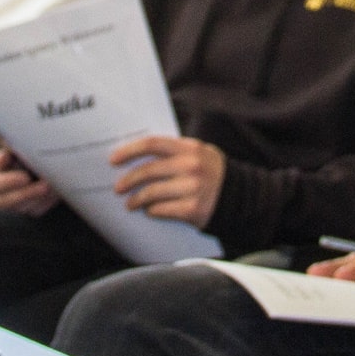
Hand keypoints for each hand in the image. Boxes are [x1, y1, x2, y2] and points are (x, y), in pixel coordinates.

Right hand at [0, 149, 58, 214]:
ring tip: (56, 186)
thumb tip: (14, 152)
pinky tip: (58, 192)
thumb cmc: (9, 161)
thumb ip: (9, 154)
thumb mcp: (5, 155)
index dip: (9, 182)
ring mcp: (8, 210)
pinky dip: (48, 203)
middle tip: (46, 185)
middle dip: (29, 194)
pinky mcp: (24, 215)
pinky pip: (36, 212)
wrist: (10, 176)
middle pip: (8, 202)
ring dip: (42, 199)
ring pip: (24, 210)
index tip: (25, 177)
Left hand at [111, 136, 225, 227]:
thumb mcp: (199, 155)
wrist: (241, 199)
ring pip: (151, 193)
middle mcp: (192, 166)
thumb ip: (174, 153)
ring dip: (136, 200)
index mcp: (190, 148)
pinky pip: (161, 210)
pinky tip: (149, 211)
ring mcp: (193, 188)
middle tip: (118, 188)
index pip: (152, 144)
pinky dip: (152, 211)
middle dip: (128, 180)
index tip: (114, 160)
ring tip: (130, 204)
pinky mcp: (193, 209)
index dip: (129, 151)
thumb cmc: (211, 175)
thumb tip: (136, 158)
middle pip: (148, 171)